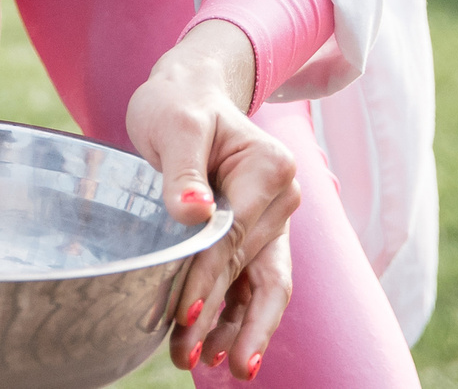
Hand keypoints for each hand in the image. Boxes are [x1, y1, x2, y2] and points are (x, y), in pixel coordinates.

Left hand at [125, 20, 302, 380]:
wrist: (189, 96)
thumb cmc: (179, 105)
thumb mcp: (175, 124)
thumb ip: (182, 169)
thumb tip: (190, 210)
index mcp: (270, 167)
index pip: (234, 234)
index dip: (209, 278)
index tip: (184, 313)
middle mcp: (282, 198)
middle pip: (253, 268)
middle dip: (225, 319)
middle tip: (193, 358)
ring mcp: (273, 221)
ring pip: (260, 286)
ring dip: (234, 329)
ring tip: (200, 362)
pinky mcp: (257, 237)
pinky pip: (252, 284)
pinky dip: (237, 317)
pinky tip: (213, 350)